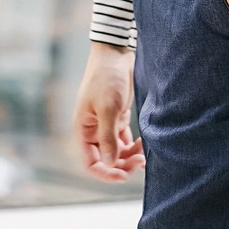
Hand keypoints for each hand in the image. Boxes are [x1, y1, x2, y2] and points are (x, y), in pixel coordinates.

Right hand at [72, 43, 144, 182]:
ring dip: (130, 156)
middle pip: (106, 160)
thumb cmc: (106, 78)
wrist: (116, 53)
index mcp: (83, 130)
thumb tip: (110, 163)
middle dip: (122, 165)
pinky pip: (125, 140)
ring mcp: (106, 124)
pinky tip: (144, 144)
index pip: (91, 163)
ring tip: (144, 154)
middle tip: (140, 162)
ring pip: (117, 152)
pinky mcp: (118, 117)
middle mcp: (93, 130)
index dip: (106, 173)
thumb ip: (108, 137)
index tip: (124, 175)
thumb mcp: (108, 108)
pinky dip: (134, 145)